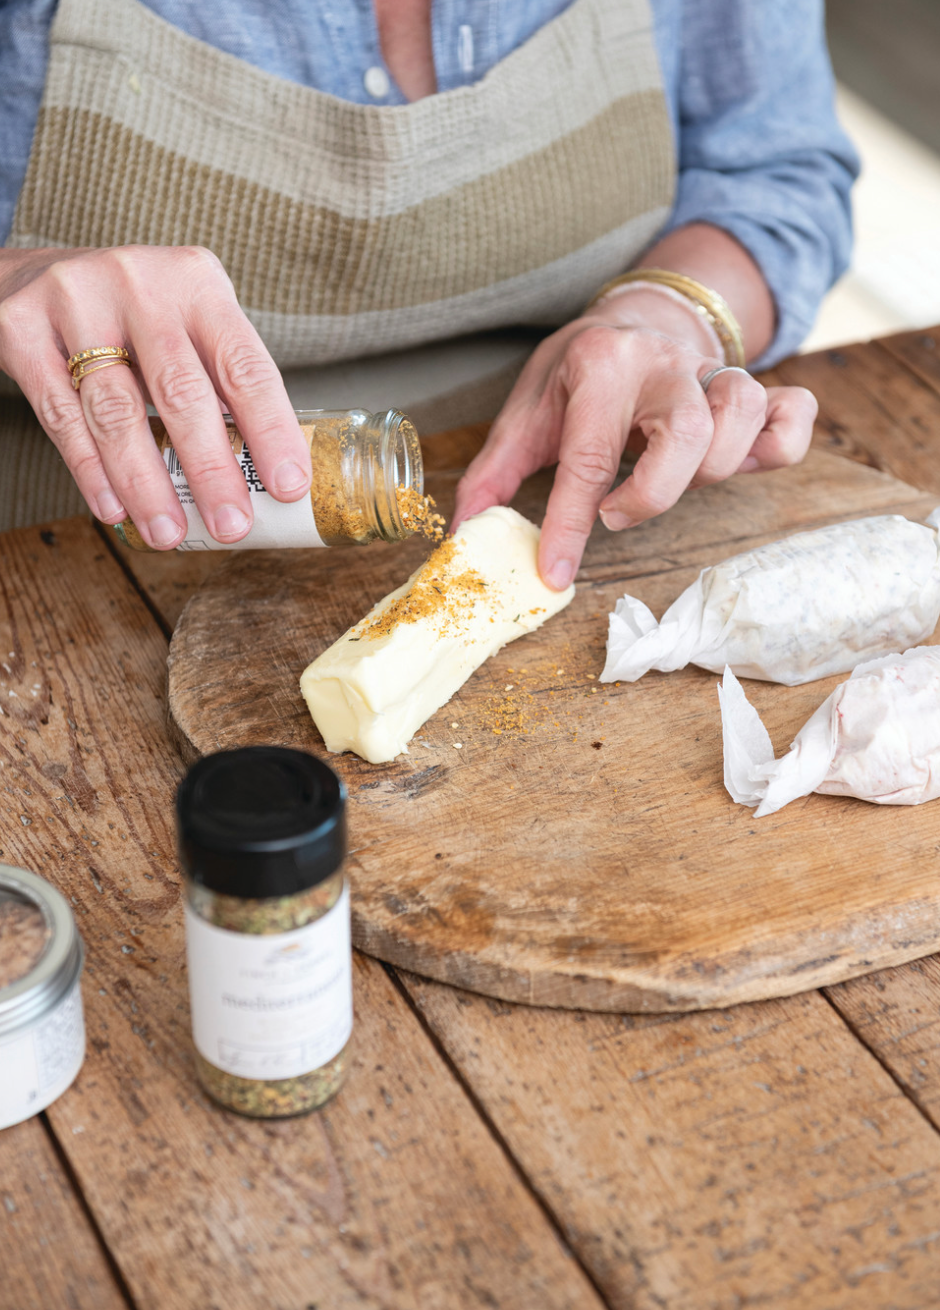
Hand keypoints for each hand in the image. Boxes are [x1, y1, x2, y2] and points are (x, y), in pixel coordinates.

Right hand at [0, 246, 311, 548]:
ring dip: (146, 484)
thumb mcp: (187, 321)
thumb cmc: (133, 315)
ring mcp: (75, 300)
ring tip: (168, 533)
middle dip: (210, 470)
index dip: (270, 429)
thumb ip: (220, 380)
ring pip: (117, 410)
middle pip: (181, 391)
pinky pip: (62, 415)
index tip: (288, 486)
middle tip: (231, 526)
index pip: (244, 365)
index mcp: (197, 281)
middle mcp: (139, 282)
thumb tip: (266, 473)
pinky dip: (91, 471)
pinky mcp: (21, 329)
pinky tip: (114, 509)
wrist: (34, 273)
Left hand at [452, 294, 816, 589]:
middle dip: (654, 493)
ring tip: (671, 480)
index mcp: (601, 364)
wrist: (630, 320)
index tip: (556, 572)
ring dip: (713, 470)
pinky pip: (794, 412)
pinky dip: (782, 445)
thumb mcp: (526, 411)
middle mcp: (665, 363)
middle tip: (616, 511)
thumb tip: (466, 532)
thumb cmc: (576, 374)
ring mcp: (715, 374)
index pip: (590, 456)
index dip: (571, 524)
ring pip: (744, 418)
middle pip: (691, 435)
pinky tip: (743, 464)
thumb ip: (495, 472)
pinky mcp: (754, 388)